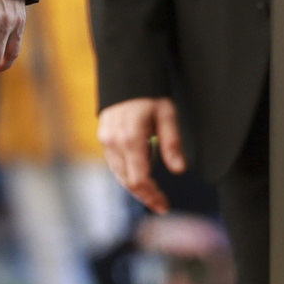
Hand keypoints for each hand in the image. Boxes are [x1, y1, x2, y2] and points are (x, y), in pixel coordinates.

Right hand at [98, 96, 187, 214]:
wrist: (125, 78)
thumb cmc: (149, 96)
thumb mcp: (168, 115)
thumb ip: (172, 143)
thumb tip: (179, 170)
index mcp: (131, 138)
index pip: (139, 178)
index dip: (152, 195)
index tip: (165, 205)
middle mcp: (114, 142)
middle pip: (128, 181)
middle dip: (145, 196)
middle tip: (161, 205)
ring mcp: (106, 141)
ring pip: (119, 175)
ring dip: (136, 188)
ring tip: (153, 195)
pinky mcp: (103, 139)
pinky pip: (115, 165)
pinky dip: (127, 176)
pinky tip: (141, 178)